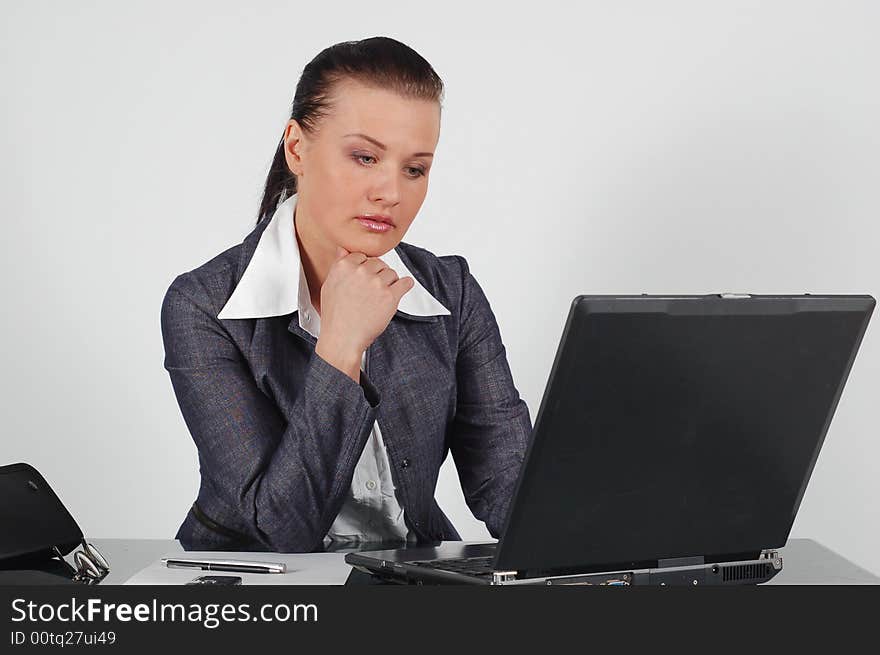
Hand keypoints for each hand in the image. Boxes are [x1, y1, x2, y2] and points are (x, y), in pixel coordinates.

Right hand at [315, 246, 414, 381]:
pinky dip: (405, 286)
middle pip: (379, 263)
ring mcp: (376, 283)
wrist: (343, 338)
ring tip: (380, 297)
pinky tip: (399, 291)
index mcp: (344, 266)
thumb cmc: (335, 316)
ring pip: (392, 273)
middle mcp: (361, 271)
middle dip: (378, 275)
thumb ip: (338, 266)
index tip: (364, 279)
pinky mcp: (390, 296)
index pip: (363, 256)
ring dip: (389, 283)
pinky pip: (406, 282)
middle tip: (372, 291)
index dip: (365, 268)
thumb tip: (343, 251)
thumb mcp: (329, 286)